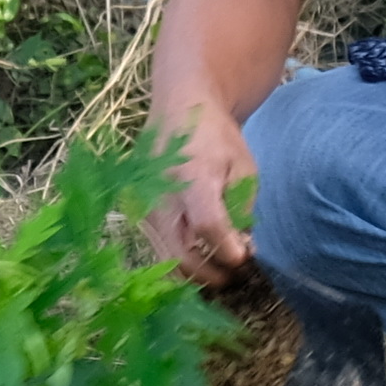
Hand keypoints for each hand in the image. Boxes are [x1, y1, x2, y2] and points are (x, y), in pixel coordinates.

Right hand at [149, 102, 257, 282]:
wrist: (178, 110)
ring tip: (220, 269)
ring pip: (168, 260)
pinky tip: (202, 258)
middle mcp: (162, 196)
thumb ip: (243, 209)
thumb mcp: (243, 168)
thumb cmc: (216, 138)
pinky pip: (160, 250)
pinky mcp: (140, 215)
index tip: (244, 260)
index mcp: (193, 177)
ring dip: (196, 273)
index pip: (208, 225)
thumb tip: (243, 249)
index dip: (227, 248)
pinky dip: (182, 262)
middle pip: (181, 254)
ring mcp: (147, 207)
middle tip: (234, 275)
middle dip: (211, 274)